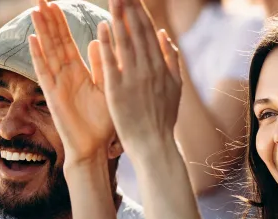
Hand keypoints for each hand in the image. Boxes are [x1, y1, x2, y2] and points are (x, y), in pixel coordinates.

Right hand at [28, 0, 115, 164]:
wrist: (94, 147)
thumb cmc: (103, 122)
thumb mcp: (106, 88)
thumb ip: (101, 65)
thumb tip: (97, 39)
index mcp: (79, 72)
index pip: (67, 42)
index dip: (61, 23)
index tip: (55, 3)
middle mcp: (65, 75)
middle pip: (54, 42)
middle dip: (48, 21)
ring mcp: (57, 84)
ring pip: (47, 53)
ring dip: (42, 32)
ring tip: (35, 10)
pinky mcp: (52, 95)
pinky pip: (44, 72)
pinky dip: (38, 56)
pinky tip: (32, 40)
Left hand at [95, 0, 181, 152]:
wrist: (154, 145)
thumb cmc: (163, 118)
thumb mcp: (175, 88)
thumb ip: (171, 60)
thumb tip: (163, 34)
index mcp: (162, 67)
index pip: (149, 32)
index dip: (140, 11)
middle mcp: (149, 70)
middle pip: (137, 32)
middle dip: (129, 7)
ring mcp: (134, 80)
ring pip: (125, 42)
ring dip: (118, 18)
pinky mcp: (118, 91)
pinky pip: (112, 63)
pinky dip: (108, 44)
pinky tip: (102, 27)